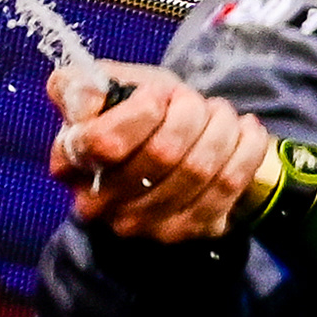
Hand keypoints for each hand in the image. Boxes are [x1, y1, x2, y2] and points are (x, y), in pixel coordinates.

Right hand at [50, 65, 272, 245]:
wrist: (173, 147)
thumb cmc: (134, 113)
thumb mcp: (105, 87)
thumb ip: (81, 85)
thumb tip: (85, 102)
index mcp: (69, 163)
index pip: (105, 141)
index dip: (144, 110)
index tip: (159, 94)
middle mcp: (98, 203)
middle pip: (162, 152)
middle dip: (191, 113)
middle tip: (195, 100)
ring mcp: (141, 224)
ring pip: (199, 168)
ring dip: (222, 128)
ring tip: (221, 113)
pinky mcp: (186, 230)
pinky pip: (228, 185)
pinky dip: (247, 148)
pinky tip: (246, 131)